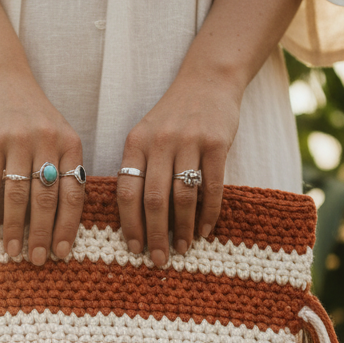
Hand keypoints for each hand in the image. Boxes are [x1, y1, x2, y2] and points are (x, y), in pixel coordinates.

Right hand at [0, 63, 84, 264]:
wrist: (1, 77)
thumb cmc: (32, 116)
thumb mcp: (58, 136)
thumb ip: (64, 170)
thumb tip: (61, 223)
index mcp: (71, 144)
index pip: (73, 194)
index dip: (67, 226)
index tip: (61, 253)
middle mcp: (47, 141)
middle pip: (46, 198)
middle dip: (41, 234)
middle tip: (36, 260)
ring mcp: (17, 140)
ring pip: (17, 194)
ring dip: (14, 228)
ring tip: (12, 251)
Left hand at [117, 70, 241, 266]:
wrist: (208, 82)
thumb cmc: (173, 118)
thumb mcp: (146, 136)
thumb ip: (139, 170)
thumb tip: (136, 221)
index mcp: (135, 143)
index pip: (127, 191)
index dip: (129, 225)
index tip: (134, 249)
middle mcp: (159, 142)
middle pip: (154, 199)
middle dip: (155, 235)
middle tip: (159, 260)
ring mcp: (189, 141)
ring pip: (183, 196)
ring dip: (183, 228)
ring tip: (182, 248)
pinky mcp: (216, 143)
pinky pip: (212, 186)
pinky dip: (209, 213)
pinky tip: (205, 230)